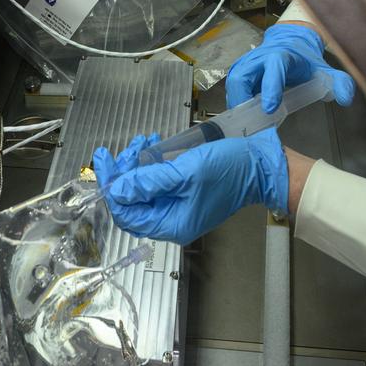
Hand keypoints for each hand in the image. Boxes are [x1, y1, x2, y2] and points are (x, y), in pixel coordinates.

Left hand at [90, 129, 288, 245]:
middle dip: (124, 173)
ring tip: (142, 142)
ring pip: (144, 189)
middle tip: (125, 148)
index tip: (103, 161)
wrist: (261, 166)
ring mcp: (179, 206)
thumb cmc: (228, 170)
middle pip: (133, 201)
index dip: (111, 187)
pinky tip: (153, 146)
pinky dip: (151, 165)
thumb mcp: (185, 172)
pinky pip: (158, 183)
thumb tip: (116, 189)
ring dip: (137, 165)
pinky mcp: (185, 193)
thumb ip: (148, 182)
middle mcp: (172, 220)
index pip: (126, 214)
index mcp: (171, 224)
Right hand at [226, 23, 356, 112]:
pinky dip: (236, 102)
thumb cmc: (305, 61)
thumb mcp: (324, 70)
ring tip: (245, 122)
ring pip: (233, 82)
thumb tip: (346, 98)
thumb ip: (339, 82)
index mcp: (282, 55)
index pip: (274, 68)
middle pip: (242, 76)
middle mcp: (260, 57)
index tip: (271, 108)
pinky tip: (244, 116)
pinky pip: (232, 87)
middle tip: (250, 122)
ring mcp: (246, 62)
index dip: (270, 87)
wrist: (290, 44)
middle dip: (243, 99)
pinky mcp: (239, 70)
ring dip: (237, 102)